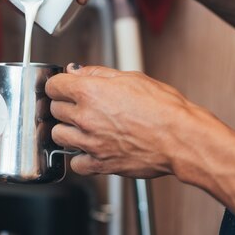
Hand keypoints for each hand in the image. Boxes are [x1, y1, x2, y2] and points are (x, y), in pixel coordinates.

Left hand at [45, 64, 213, 177]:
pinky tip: (90, 150)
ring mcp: (90, 142)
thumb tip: (77, 70)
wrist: (181, 138)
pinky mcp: (99, 164)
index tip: (63, 87)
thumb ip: (97, 73)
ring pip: (58, 135)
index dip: (58, 85)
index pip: (53, 86)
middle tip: (79, 106)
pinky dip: (79, 158)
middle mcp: (86, 117)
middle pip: (54, 110)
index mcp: (91, 92)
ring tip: (82, 128)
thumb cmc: (164, 108)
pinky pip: (75, 163)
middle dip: (64, 106)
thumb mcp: (131, 78)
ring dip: (67, 130)